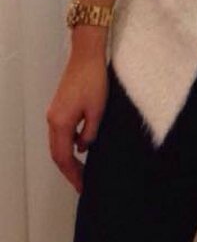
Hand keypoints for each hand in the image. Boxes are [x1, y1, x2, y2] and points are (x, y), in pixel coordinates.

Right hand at [46, 53, 108, 192]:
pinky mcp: (60, 106)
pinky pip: (62, 131)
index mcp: (60, 123)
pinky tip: (83, 145)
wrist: (86, 55)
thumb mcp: (98, 109)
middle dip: (69, 169)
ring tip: (83, 168)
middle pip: (57, 152)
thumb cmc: (93, 79)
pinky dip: (69, 142)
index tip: (82, 186)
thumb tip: (84, 147)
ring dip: (69, 156)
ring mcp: (54, 113)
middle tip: (82, 182)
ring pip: (58, 142)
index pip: (62, 157)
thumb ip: (90, 132)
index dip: (72, 174)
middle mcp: (53, 120)